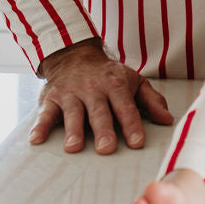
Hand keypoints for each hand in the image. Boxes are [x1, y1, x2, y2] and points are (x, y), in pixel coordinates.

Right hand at [30, 39, 173, 153]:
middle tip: (106, 148)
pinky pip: (45, 112)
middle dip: (103, 130)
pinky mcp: (52, 98)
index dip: (132, 124)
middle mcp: (93, 89)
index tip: (137, 143)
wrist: (75, 54)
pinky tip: (36, 140)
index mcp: (116, 85)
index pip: (126, 106)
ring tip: (74, 148)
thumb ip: (151, 100)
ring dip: (72, 130)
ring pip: (73, 113)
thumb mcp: (134, 81)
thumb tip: (167, 120)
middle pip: (99, 111)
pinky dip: (40, 125)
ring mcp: (71, 93)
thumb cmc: (109, 75)